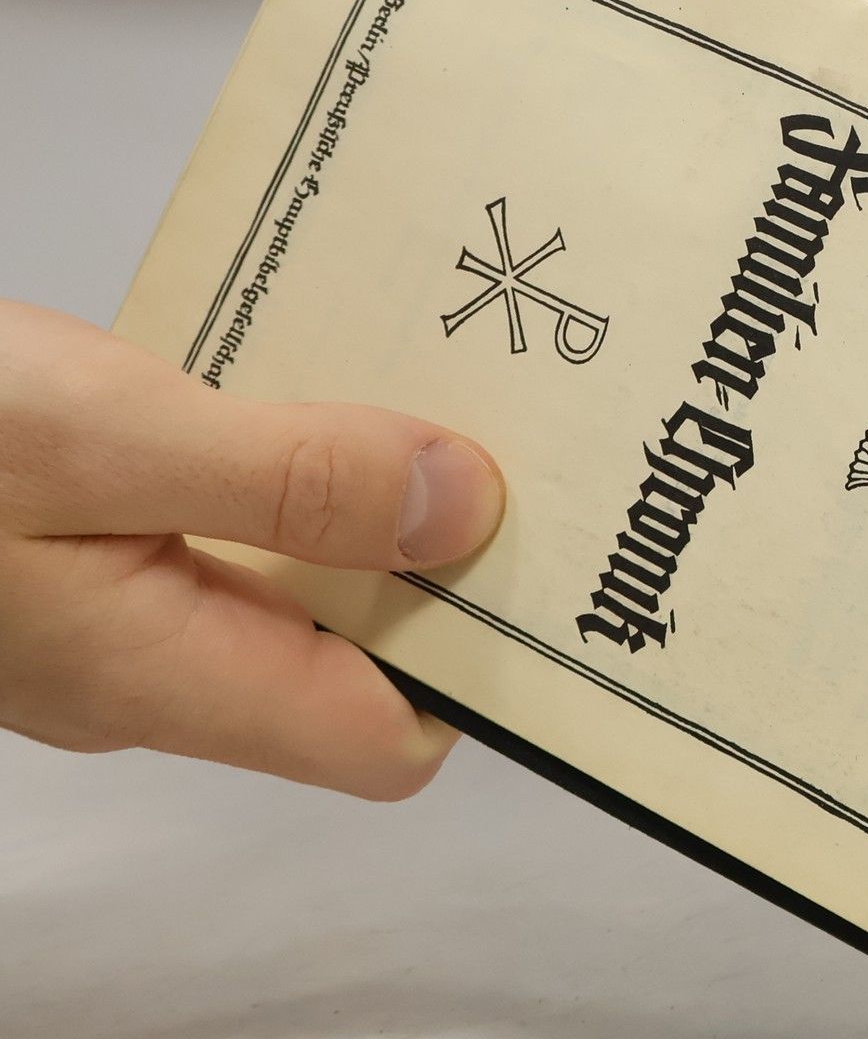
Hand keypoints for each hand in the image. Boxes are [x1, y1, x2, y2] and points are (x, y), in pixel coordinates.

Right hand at [0, 301, 503, 797]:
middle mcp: (148, 665)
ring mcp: (112, 609)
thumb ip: (284, 479)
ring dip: (363, 489)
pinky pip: (226, 525)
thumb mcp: (105, 438)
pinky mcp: (84, 548)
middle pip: (351, 645)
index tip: (538, 544)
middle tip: (508, 428)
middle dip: (439, 545)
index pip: (379, 737)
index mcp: (162, 673)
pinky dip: (285, 459)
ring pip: (292, 573)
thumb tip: (462, 509)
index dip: (477, 657)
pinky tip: (306, 374)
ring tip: (427, 385)